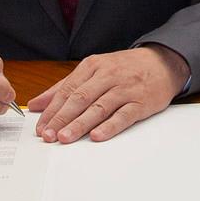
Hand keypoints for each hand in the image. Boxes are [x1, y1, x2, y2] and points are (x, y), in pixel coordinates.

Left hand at [28, 45, 190, 142]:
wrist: (164, 62)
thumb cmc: (126, 68)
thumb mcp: (94, 70)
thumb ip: (64, 87)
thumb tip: (36, 104)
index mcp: (93, 66)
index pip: (67, 90)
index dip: (52, 110)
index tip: (40, 127)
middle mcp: (108, 76)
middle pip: (80, 98)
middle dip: (62, 118)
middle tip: (48, 136)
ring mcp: (126, 89)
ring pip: (99, 107)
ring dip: (81, 124)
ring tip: (65, 138)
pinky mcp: (141, 102)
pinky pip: (124, 115)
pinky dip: (110, 126)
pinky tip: (97, 135)